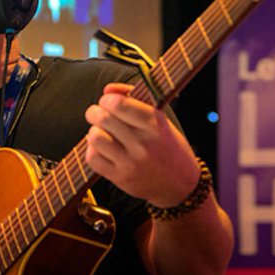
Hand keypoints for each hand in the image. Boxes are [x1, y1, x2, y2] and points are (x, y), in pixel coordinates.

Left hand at [84, 83, 199, 206]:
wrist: (181, 184)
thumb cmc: (169, 147)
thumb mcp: (161, 120)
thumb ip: (135, 99)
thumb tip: (108, 89)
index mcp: (155, 124)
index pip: (119, 104)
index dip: (107, 99)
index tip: (108, 102)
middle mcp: (143, 143)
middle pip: (103, 118)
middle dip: (95, 112)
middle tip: (98, 114)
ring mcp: (131, 162)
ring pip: (95, 137)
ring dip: (94, 131)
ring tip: (102, 132)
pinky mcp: (121, 178)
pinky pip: (93, 158)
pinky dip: (93, 150)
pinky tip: (102, 149)